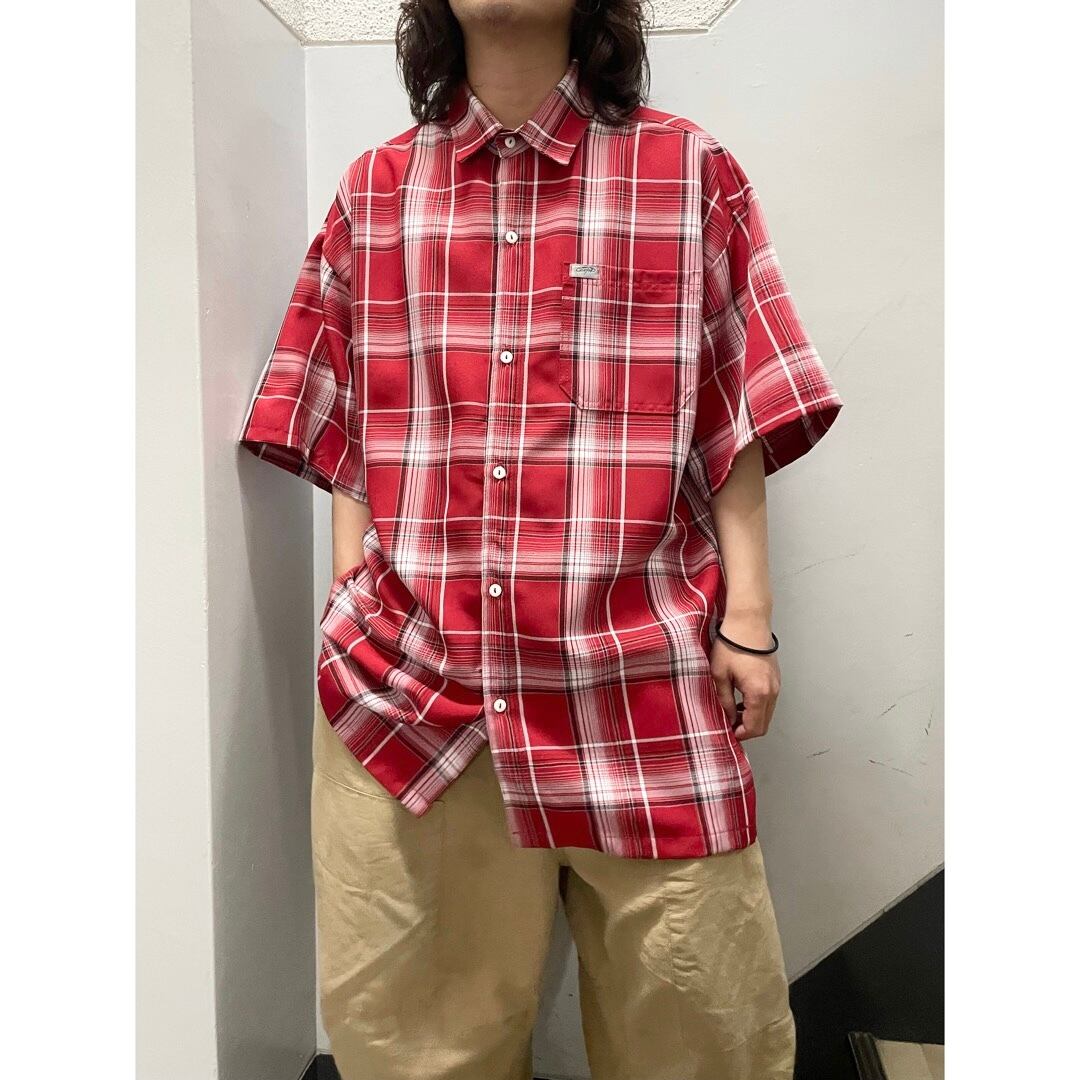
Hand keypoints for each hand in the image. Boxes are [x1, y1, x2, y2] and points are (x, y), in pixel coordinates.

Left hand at [710, 616, 780, 740]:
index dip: (740, 734)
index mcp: (758, 693)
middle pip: (764, 724)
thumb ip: (724, 700)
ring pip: (767, 713)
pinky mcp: (776, 677)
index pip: (754, 727)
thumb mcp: (719, 674)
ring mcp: (776, 684)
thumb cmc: (732, 644)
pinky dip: (758, 706)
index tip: (728, 731)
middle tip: (730, 723)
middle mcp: (772, 691)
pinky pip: (769, 700)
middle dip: (747, 728)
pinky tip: (742, 698)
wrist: (749, 621)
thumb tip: (728, 716)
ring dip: (752, 717)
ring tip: (733, 709)